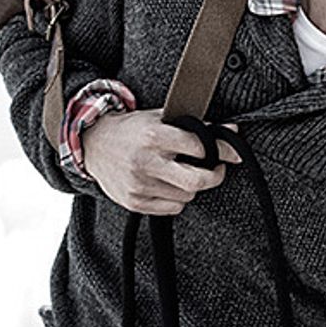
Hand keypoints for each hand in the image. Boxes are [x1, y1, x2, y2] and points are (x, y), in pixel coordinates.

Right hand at [82, 107, 240, 215]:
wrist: (93, 144)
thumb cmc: (132, 130)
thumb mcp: (160, 118)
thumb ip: (192, 126)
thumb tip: (230, 131)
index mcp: (153, 136)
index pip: (200, 147)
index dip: (221, 150)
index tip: (231, 153)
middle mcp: (146, 162)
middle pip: (197, 182)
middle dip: (215, 176)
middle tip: (217, 169)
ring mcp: (140, 185)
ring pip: (186, 197)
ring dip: (191, 187)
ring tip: (181, 173)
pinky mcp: (135, 202)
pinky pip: (172, 208)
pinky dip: (177, 199)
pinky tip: (168, 185)